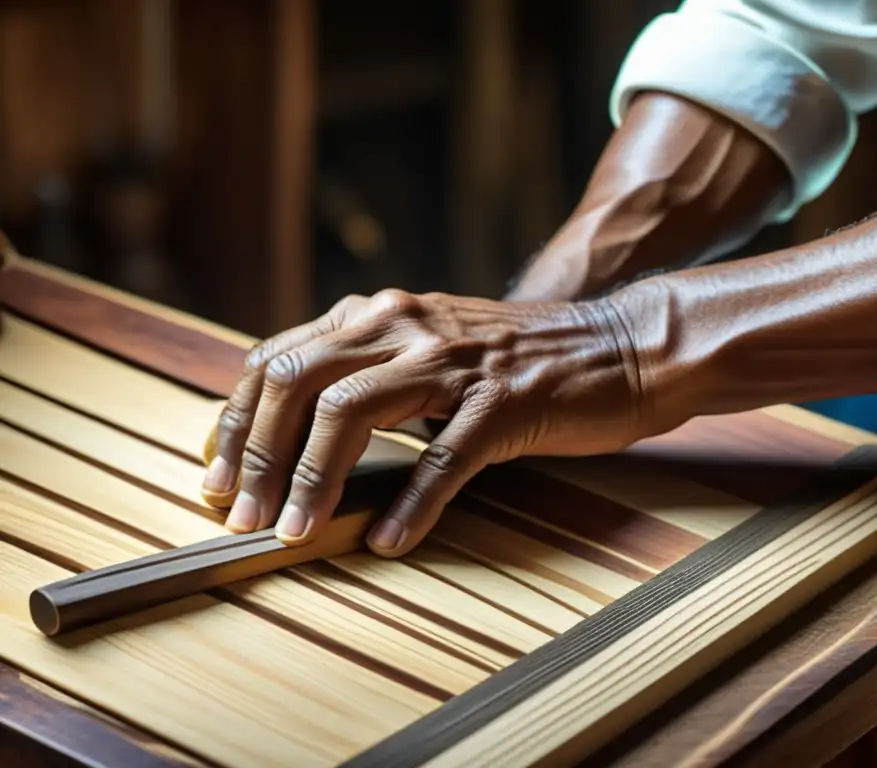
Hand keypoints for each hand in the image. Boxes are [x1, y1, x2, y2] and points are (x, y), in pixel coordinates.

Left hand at [200, 289, 655, 557]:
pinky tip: (390, 541)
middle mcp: (407, 325)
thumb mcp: (434, 350)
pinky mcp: (505, 402)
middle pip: (298, 380)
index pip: (279, 357)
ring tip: (292, 530)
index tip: (214, 471)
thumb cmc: (522, 360)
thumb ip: (372, 372)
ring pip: (352, 413)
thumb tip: (301, 431)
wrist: (621, 346)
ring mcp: (457, 362)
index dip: (236, 417)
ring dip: (311, 478)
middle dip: (255, 451)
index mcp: (384, 315)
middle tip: (237, 512)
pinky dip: (411, 504)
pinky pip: (443, 458)